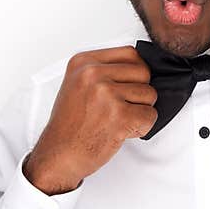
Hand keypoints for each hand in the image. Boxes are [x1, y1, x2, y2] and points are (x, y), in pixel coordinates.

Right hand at [23, 45, 157, 193]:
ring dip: (140, 111)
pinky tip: (121, 131)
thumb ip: (104, 70)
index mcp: (83, 62)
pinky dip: (142, 127)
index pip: (130, 53)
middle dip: (139, 92)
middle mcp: (93, 74)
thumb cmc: (70, 124)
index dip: (135, 73)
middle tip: (122, 107)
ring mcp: (105, 94)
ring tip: (118, 120)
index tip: (124, 88)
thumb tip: (140, 66)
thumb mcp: (78, 84)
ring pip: (150, 94)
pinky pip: (150, 115)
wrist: (59, 155)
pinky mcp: (118, 115)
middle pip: (143, 72)